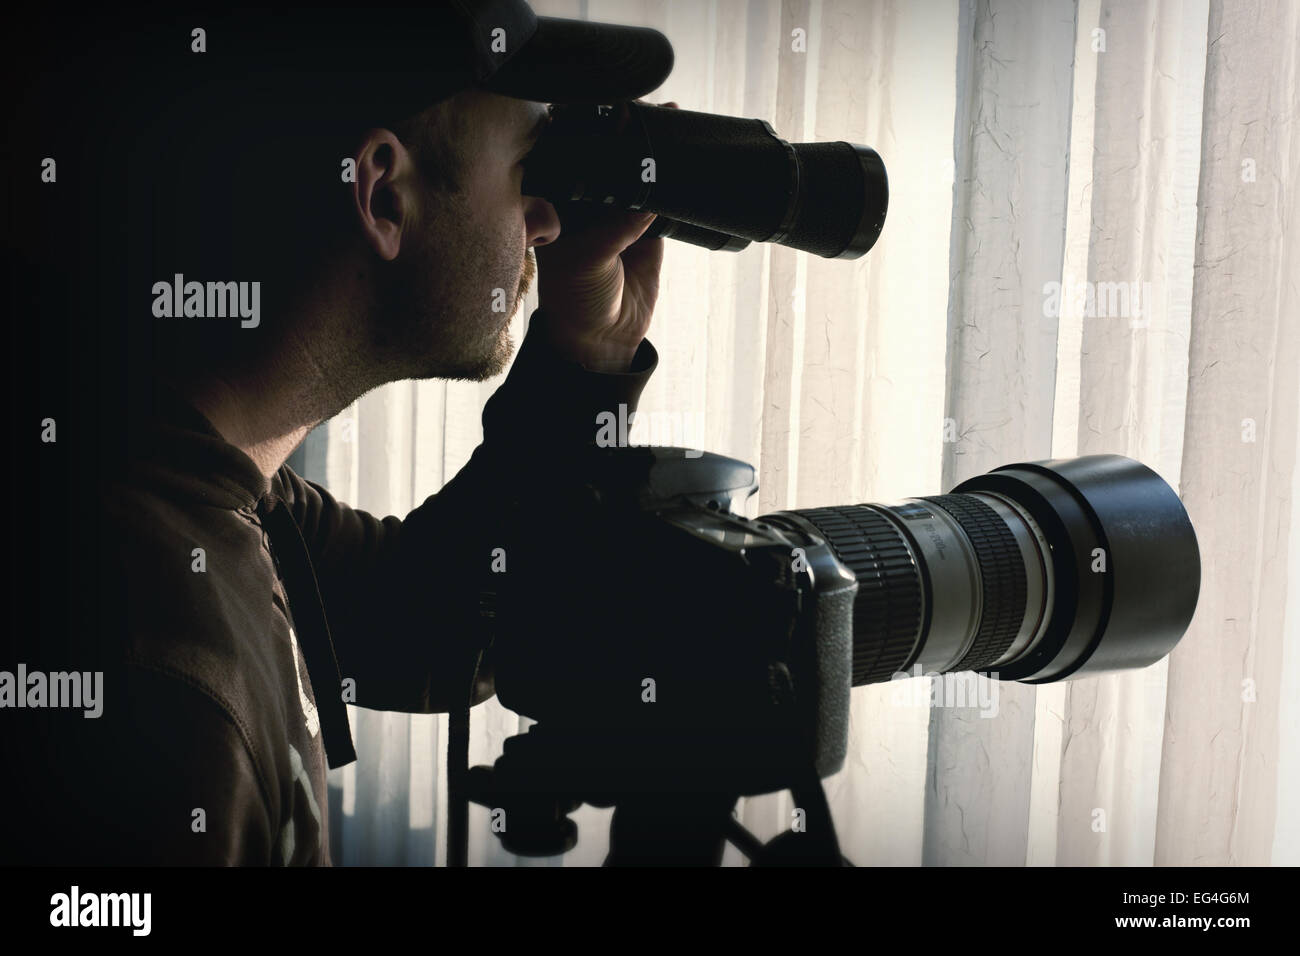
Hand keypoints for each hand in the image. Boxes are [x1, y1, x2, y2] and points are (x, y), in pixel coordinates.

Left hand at [534, 100, 678, 371]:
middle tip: (644, 108)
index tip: (605, 109)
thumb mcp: (588, 260)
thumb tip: (646, 201)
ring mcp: (619, 215)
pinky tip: (682, 157)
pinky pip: (661, 200)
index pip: (574, 161)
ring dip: (650, 153)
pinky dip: (671, 183)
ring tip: (669, 118)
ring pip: (636, 176)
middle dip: (623, 137)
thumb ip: (615, 230)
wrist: (604, 337)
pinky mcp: (648, 229)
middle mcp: (587, 205)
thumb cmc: (577, 298)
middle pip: (607, 161)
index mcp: (560, 207)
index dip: (587, 136)